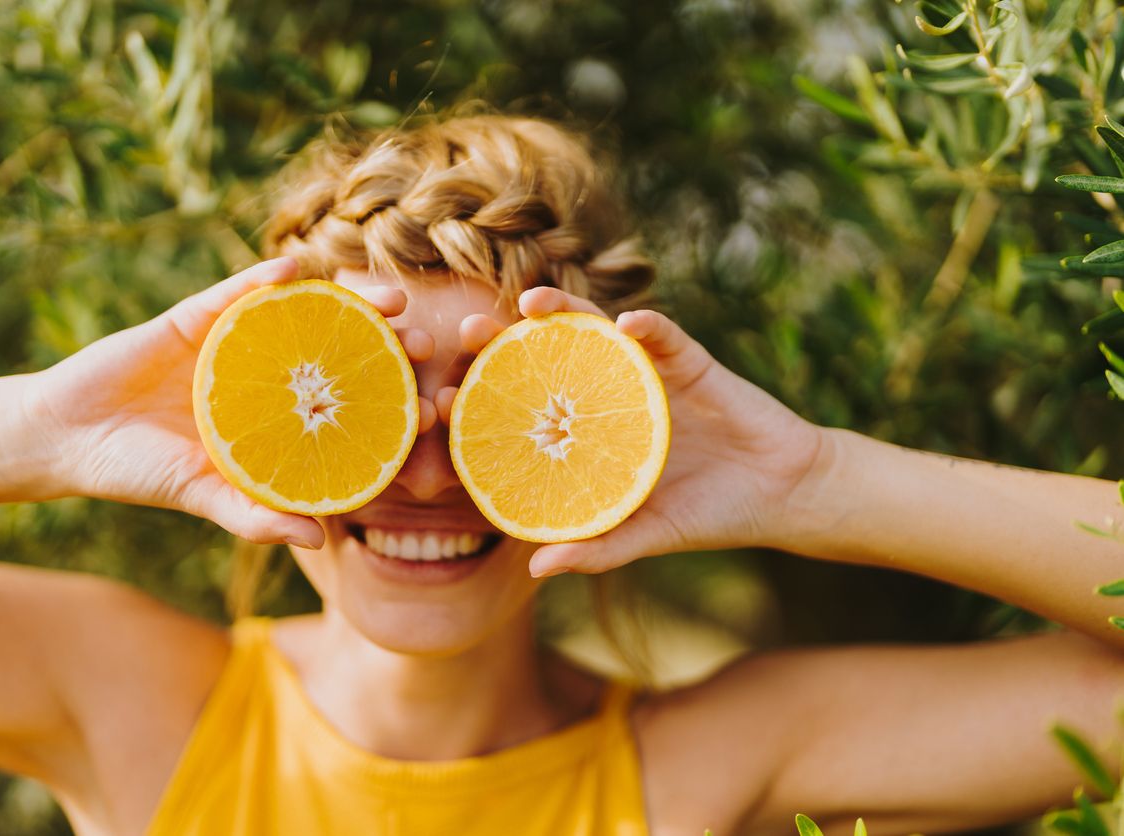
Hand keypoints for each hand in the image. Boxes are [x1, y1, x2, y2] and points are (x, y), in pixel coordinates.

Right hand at [25, 258, 435, 545]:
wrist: (67, 436)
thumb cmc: (141, 472)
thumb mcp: (202, 496)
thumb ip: (255, 515)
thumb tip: (319, 542)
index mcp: (281, 420)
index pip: (349, 409)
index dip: (394, 406)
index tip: (435, 409)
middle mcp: (270, 376)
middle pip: (343, 354)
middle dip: (390, 345)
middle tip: (429, 343)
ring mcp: (239, 342)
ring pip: (306, 315)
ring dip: (352, 301)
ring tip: (392, 297)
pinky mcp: (196, 316)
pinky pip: (237, 291)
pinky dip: (265, 278)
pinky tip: (296, 268)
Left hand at [437, 287, 825, 575]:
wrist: (782, 493)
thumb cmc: (709, 513)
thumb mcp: (646, 535)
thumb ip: (596, 548)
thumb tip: (536, 568)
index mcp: (587, 432)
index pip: (524, 409)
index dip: (481, 400)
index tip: (438, 399)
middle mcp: (607, 394)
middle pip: (545, 359)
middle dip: (504, 342)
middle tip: (465, 332)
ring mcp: (646, 372)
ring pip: (596, 331)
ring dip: (564, 312)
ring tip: (530, 303)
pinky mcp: (691, 361)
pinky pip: (666, 338)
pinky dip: (648, 329)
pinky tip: (627, 325)